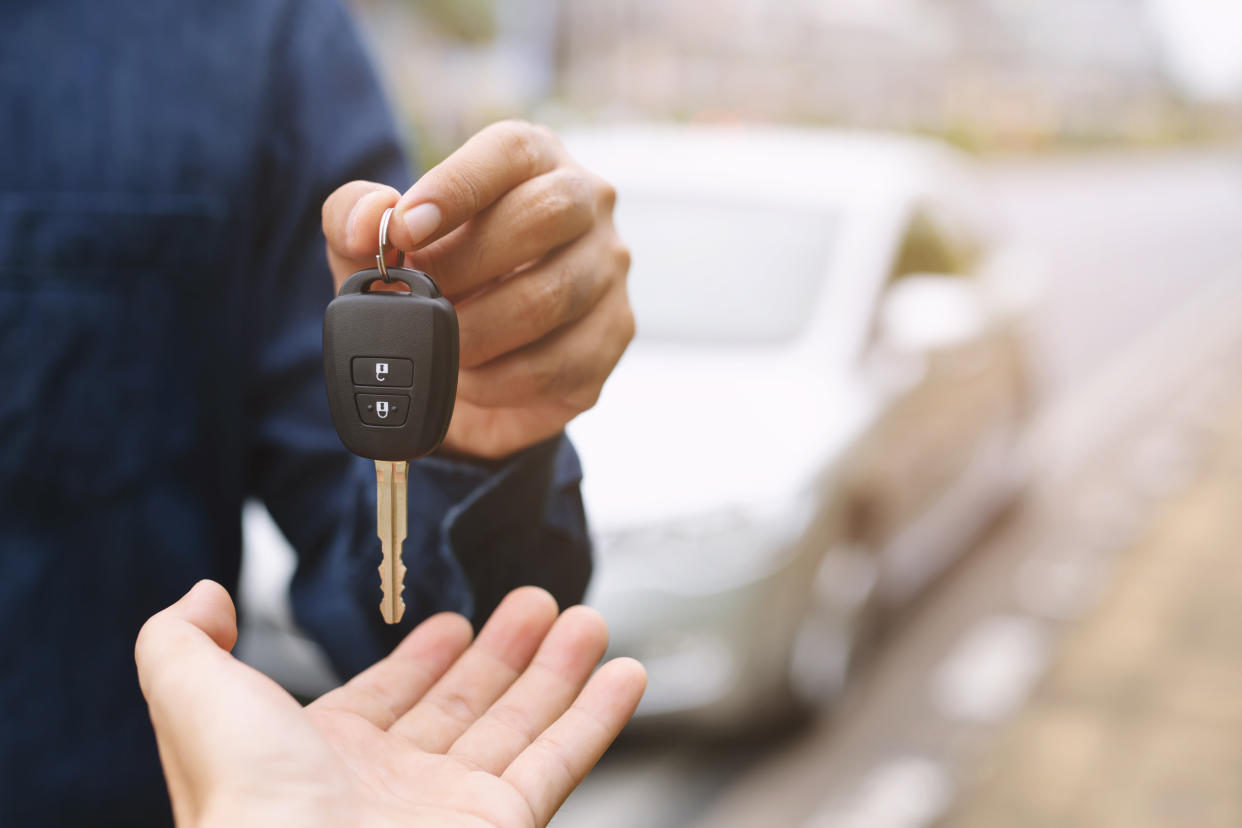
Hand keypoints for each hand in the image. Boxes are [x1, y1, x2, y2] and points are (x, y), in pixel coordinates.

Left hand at [135, 581, 645, 827]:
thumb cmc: (244, 802)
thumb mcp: (194, 695)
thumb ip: (183, 638)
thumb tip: (207, 592)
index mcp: (321, 757)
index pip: (386, 697)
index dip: (422, 659)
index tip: (454, 623)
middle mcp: (390, 786)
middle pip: (463, 705)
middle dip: (502, 651)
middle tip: (538, 604)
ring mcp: (451, 809)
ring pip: (518, 726)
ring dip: (557, 671)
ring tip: (585, 619)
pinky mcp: (503, 825)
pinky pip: (561, 762)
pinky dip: (598, 717)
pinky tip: (623, 674)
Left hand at [322, 120, 633, 459]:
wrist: (467, 368)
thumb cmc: (430, 284)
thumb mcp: (373, 249)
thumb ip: (354, 219)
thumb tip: (369, 219)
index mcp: (533, 160)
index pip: (510, 149)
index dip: (457, 185)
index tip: (405, 228)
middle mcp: (588, 205)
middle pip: (549, 212)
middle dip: (470, 261)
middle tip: (423, 297)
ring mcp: (608, 270)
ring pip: (554, 294)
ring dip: (479, 330)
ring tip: (439, 346)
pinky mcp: (614, 335)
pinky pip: (560, 361)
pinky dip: (500, 379)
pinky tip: (470, 380)